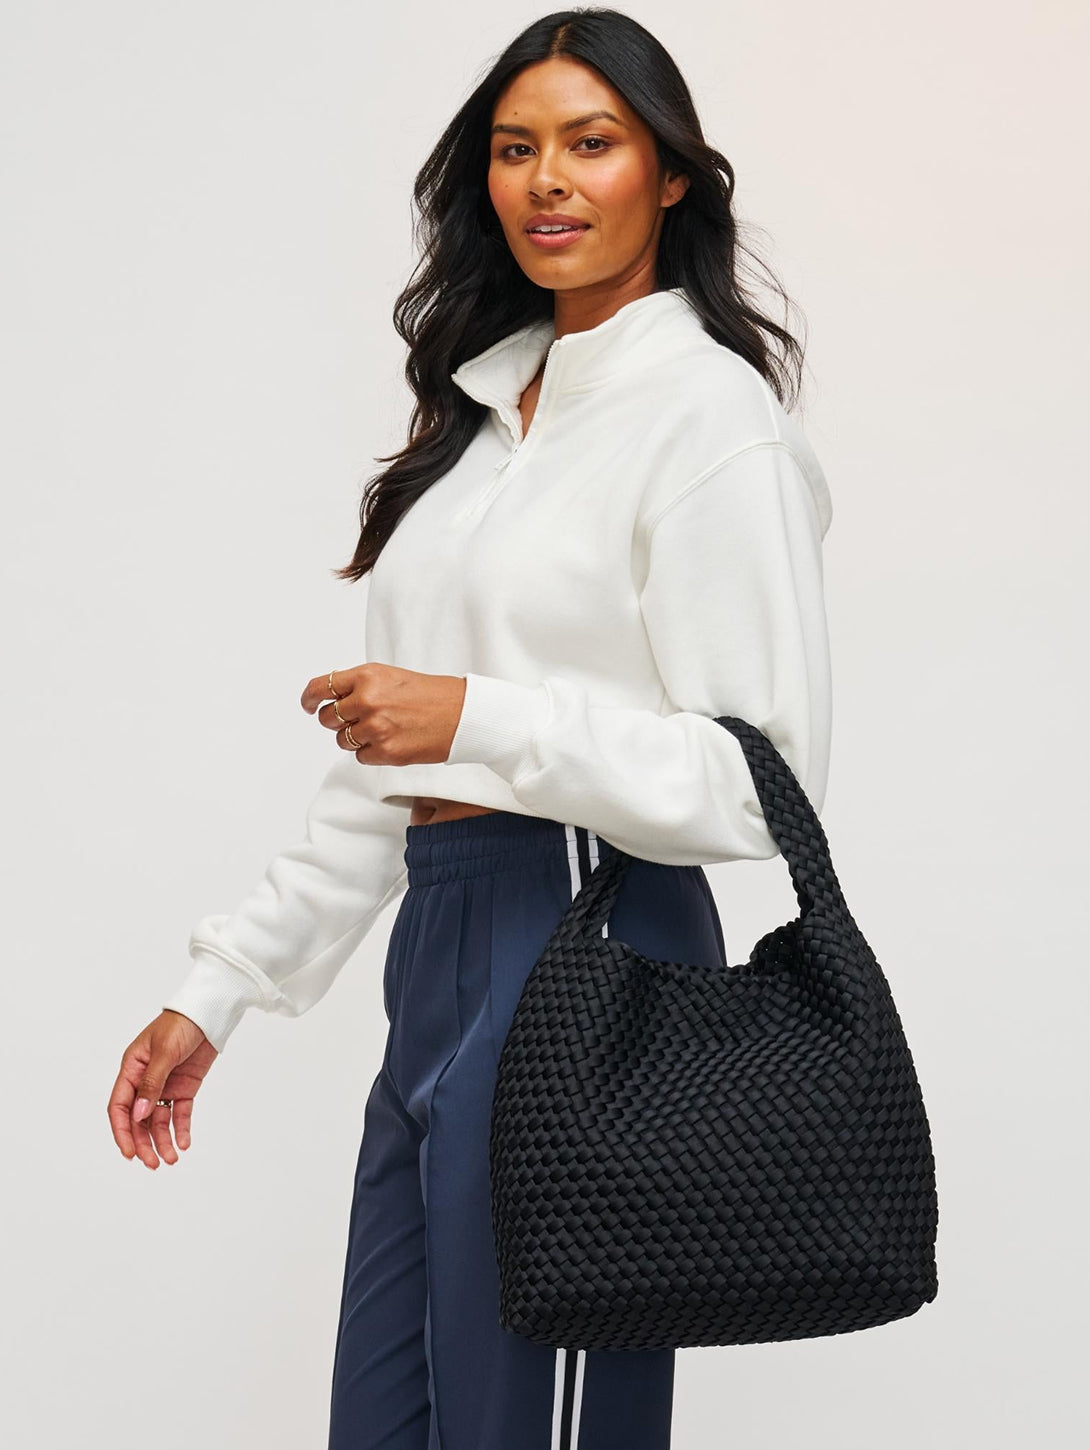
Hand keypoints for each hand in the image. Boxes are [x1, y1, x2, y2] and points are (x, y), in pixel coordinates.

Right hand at [107, 1011, 216, 1167]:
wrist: (209, 1012)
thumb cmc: (181, 1024)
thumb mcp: (164, 1052)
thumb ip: (152, 1083)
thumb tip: (138, 1114)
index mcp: (132, 1069)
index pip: (120, 1107)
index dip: (122, 1132)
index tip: (130, 1153)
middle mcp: (145, 1080)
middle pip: (138, 1120)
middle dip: (144, 1143)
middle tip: (153, 1164)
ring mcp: (165, 1085)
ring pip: (158, 1120)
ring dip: (162, 1140)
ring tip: (171, 1160)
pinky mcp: (185, 1087)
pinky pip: (179, 1113)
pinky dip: (181, 1128)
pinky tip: (184, 1143)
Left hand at [301, 663, 466, 765]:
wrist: (461, 714)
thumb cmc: (428, 694)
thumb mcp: (389, 676)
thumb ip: (358, 685)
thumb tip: (330, 700)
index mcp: (366, 676)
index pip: (320, 688)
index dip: (308, 699)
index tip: (307, 705)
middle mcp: (367, 700)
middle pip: (327, 718)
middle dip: (337, 721)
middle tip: (358, 719)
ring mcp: (375, 728)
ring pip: (341, 740)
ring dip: (355, 738)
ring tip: (382, 729)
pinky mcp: (385, 752)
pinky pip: (360, 757)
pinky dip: (371, 752)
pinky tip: (392, 740)